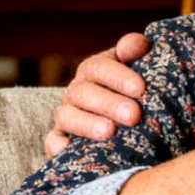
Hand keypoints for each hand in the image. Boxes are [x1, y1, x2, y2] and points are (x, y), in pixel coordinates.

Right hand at [45, 33, 150, 157]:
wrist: (136, 128)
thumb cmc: (141, 96)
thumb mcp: (142, 70)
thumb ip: (137, 52)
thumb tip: (136, 44)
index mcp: (95, 71)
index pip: (99, 67)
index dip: (118, 76)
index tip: (141, 88)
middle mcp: (77, 91)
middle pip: (83, 93)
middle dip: (109, 103)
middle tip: (134, 115)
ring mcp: (67, 116)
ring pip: (66, 116)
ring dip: (87, 124)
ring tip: (110, 132)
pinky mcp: (60, 142)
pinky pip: (53, 143)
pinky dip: (58, 146)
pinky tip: (71, 149)